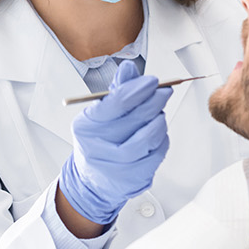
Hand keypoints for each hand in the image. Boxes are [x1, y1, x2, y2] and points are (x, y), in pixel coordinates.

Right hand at [58, 61, 172, 225]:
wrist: (93, 179)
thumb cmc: (99, 140)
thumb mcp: (100, 114)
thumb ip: (117, 90)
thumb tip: (128, 68)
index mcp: (85, 126)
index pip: (116, 103)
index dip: (139, 88)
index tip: (152, 81)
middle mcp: (97, 147)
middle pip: (135, 119)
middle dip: (154, 101)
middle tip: (163, 92)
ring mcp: (114, 166)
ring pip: (148, 138)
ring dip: (159, 121)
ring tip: (158, 115)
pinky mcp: (132, 179)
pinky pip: (156, 154)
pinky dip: (162, 140)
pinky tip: (158, 134)